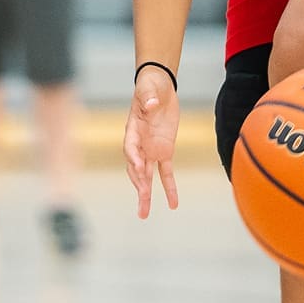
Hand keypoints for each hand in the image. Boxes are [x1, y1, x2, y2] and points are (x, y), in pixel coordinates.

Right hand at [124, 68, 180, 218]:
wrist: (159, 88)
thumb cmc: (150, 88)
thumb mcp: (149, 89)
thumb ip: (149, 98)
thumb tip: (151, 104)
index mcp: (133, 130)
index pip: (130, 147)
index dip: (133, 158)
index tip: (138, 167)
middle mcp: (139, 145)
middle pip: (136, 168)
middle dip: (140, 184)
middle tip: (143, 199)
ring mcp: (151, 150)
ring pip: (147, 176)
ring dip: (146, 194)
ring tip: (143, 214)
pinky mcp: (164, 152)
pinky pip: (166, 173)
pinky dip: (169, 188)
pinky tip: (173, 204)